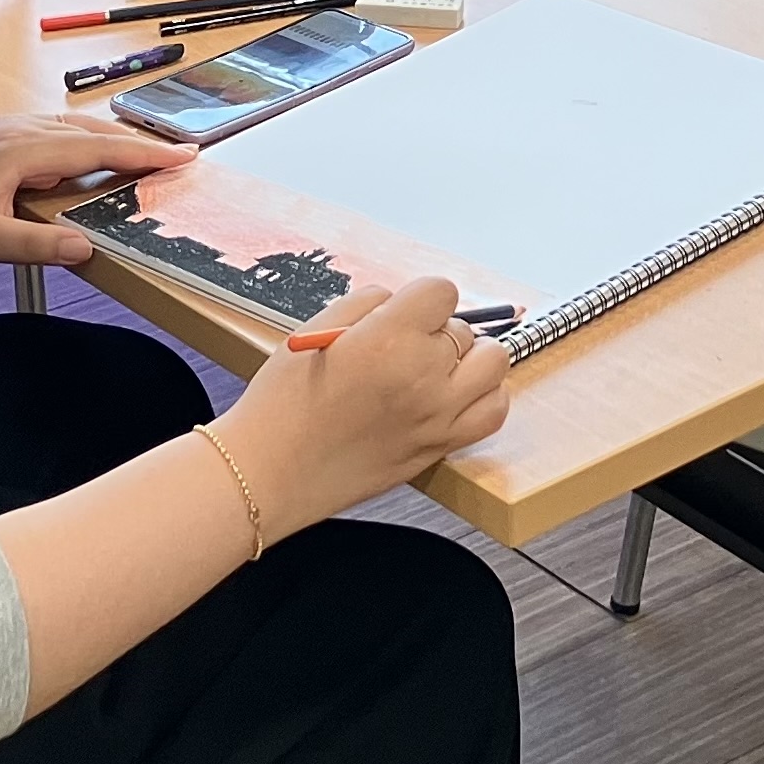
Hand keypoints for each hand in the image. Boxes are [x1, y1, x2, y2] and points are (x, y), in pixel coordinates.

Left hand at [0, 112, 196, 270]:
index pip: (95, 148)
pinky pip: (55, 134)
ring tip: (145, 158)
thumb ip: (37, 244)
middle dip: (136, 143)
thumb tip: (85, 247)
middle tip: (177, 157)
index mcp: (19, 149)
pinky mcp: (1, 139)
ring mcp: (8, 130)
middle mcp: (18, 130)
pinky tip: (91, 160)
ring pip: (74, 129)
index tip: (181, 156)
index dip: (142, 153)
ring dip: (111, 141)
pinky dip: (84, 144)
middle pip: (91, 131)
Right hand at [215, 277, 513, 532]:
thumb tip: (399, 300)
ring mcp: (437, 415)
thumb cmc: (282, 404)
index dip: (422, 298)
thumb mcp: (315, 332)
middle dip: (436, 330)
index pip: (442, 292)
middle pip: (464, 329)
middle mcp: (423, 376)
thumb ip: (367, 305)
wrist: (270, 472)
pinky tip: (453, 395)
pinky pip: (493, 411)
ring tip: (436, 368)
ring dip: (470, 359)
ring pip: (493, 365)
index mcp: (389, 339)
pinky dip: (483, 397)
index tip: (404, 311)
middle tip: (403, 346)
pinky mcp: (439, 447)